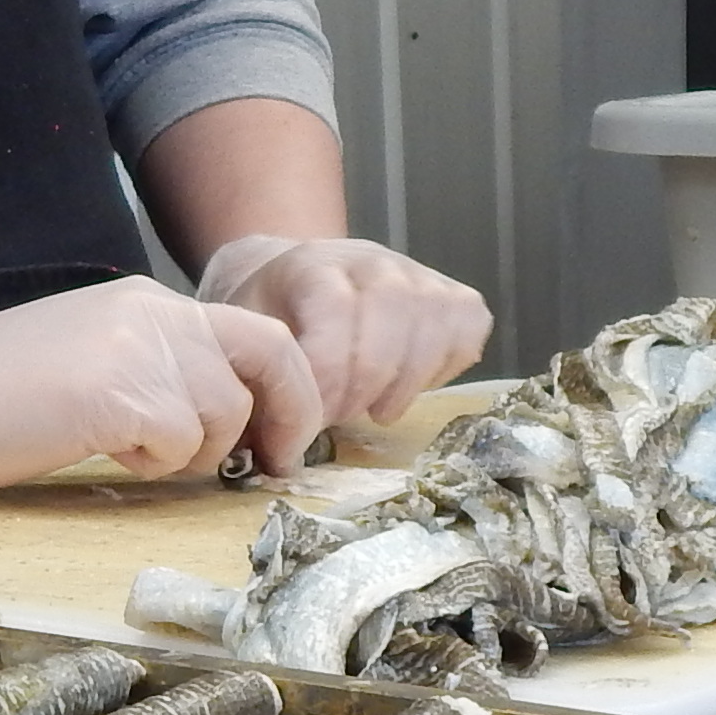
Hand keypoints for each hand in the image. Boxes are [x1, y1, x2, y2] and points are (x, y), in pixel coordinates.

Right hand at [0, 278, 325, 499]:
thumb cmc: (2, 391)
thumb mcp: (98, 355)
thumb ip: (161, 368)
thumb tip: (232, 419)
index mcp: (150, 304)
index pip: (260, 333)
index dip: (289, 389)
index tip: (282, 440)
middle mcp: (155, 315)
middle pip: (270, 359)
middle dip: (286, 417)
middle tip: (271, 464)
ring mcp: (139, 350)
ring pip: (223, 414)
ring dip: (192, 451)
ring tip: (131, 450)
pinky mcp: (118, 394)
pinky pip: (179, 443)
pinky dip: (152, 462)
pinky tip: (104, 449)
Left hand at [193, 233, 490, 425]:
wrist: (296, 277)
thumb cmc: (272, 318)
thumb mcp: (248, 339)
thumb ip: (256, 382)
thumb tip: (270, 454)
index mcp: (314, 265)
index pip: (336, 308)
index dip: (328, 373)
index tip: (311, 415)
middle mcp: (373, 261)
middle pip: (392, 313)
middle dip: (365, 383)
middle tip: (339, 417)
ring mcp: (420, 276)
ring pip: (436, 324)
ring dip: (404, 384)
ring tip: (372, 410)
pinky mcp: (455, 297)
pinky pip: (467, 333)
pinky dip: (442, 370)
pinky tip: (405, 386)